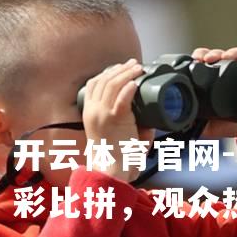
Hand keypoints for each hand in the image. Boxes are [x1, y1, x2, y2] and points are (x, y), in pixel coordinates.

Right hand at [79, 60, 152, 182]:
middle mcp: (93, 111)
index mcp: (88, 113)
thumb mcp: (114, 137)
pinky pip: (122, 98)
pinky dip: (129, 87)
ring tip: (138, 69)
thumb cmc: (114, 158)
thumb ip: (127, 128)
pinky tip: (136, 82)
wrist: (110, 172)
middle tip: (134, 64)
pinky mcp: (114, 120)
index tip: (120, 68)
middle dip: (120, 69)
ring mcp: (102, 114)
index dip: (107, 72)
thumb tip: (148, 124)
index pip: (93, 84)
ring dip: (127, 73)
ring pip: (113, 84)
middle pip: (104, 80)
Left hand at [189, 46, 236, 143]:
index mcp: (211, 85)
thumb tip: (188, 126)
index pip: (199, 68)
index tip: (189, 63)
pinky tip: (229, 56)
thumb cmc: (235, 124)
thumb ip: (202, 125)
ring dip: (216, 53)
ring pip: (224, 55)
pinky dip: (235, 55)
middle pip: (210, 57)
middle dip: (202, 54)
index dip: (192, 63)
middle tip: (199, 59)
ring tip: (210, 58)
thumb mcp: (214, 126)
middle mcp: (223, 75)